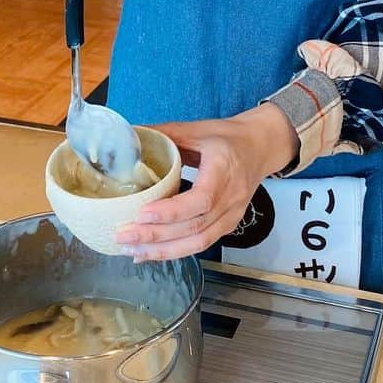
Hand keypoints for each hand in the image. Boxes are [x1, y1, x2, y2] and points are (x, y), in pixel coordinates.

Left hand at [115, 106, 300, 260]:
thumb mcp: (197, 129)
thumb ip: (165, 134)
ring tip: (131, 250)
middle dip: (157, 236)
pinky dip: (174, 251)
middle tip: (124, 236)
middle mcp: (231, 197)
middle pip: (195, 227)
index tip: (141, 214)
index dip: (171, 211)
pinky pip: (201, 244)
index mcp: (224, 168)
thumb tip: (130, 136)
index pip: (201, 199)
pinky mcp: (228, 226)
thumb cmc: (227, 137)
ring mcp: (232, 215)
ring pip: (198, 242)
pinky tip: (148, 253)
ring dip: (163, 250)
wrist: (259, 148)